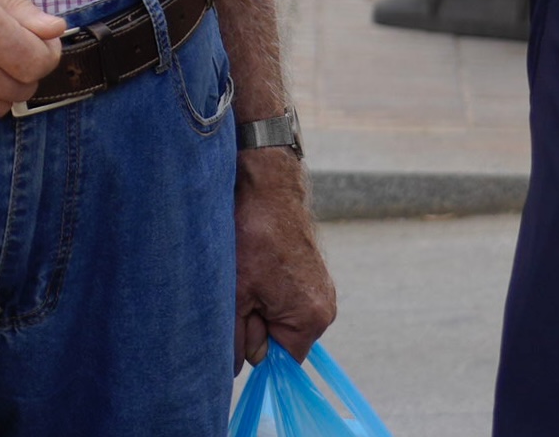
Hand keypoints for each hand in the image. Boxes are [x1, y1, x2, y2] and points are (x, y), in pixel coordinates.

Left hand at [233, 154, 335, 368]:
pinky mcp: (312, 274)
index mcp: (311, 319)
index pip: (284, 361)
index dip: (255, 348)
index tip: (238, 326)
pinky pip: (285, 297)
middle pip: (282, 340)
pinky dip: (267, 289)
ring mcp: (321, 290)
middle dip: (256, 324)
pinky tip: (256, 264)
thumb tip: (235, 369)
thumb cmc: (253, 238)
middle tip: (241, 292)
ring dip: (259, 304)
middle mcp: (324, 308)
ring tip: (249, 274)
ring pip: (280, 316)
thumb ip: (235, 337)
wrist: (269, 189)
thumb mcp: (235, 294)